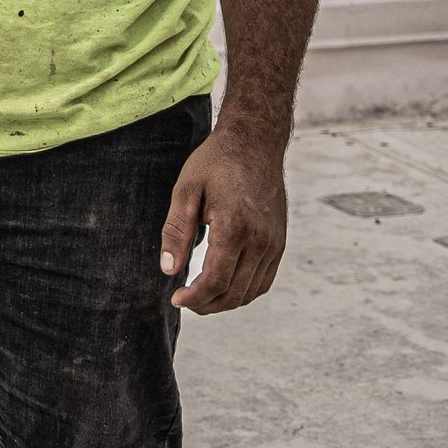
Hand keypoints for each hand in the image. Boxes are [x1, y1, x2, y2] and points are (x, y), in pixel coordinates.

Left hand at [158, 122, 287, 313]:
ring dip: (226, 301)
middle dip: (207, 304)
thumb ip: (176, 231)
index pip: (215, 280)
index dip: (194, 297)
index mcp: (235, 227)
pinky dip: (245, 291)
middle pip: (233, 292)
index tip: (176, 299)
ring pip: (250, 291)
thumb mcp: (186, 189)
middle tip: (185, 300)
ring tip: (202, 297)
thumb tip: (168, 270)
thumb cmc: (217, 162)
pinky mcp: (279, 242)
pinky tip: (226, 286)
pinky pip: (264, 280)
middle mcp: (260, 240)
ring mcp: (273, 243)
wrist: (255, 142)